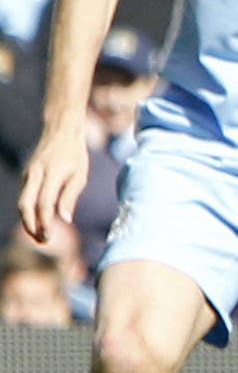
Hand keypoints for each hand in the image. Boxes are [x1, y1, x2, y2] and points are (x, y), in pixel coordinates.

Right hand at [18, 129, 87, 246]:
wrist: (60, 130)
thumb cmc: (75, 154)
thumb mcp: (80, 174)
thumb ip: (70, 197)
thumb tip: (65, 220)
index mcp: (51, 173)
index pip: (44, 203)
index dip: (45, 222)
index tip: (50, 236)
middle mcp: (36, 174)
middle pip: (25, 205)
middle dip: (31, 226)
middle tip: (43, 241)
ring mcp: (29, 174)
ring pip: (22, 202)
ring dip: (29, 221)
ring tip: (42, 236)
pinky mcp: (27, 175)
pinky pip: (26, 196)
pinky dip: (30, 211)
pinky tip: (40, 221)